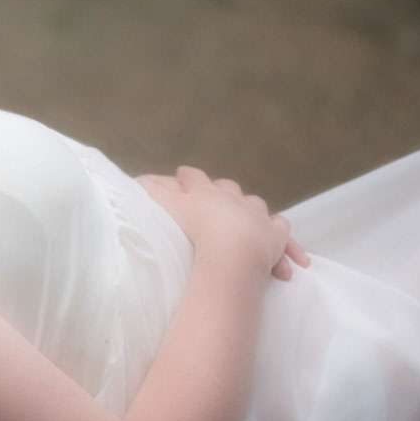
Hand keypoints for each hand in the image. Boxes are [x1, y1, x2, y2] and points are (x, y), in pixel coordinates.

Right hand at [137, 167, 309, 279]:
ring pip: (255, 205)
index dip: (188, 176)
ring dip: (250, 210)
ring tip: (247, 218)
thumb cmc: (195, 228)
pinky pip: (280, 230)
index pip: (194, 177)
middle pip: (228, 188)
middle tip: (216, 195)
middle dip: (222, 190)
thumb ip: (152, 194)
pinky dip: (282, 239)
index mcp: (205, 192)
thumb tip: (138, 180)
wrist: (232, 247)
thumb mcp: (167, 209)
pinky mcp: (275, 234)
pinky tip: (282, 247)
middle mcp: (233, 199)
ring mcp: (256, 214)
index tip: (183, 173)